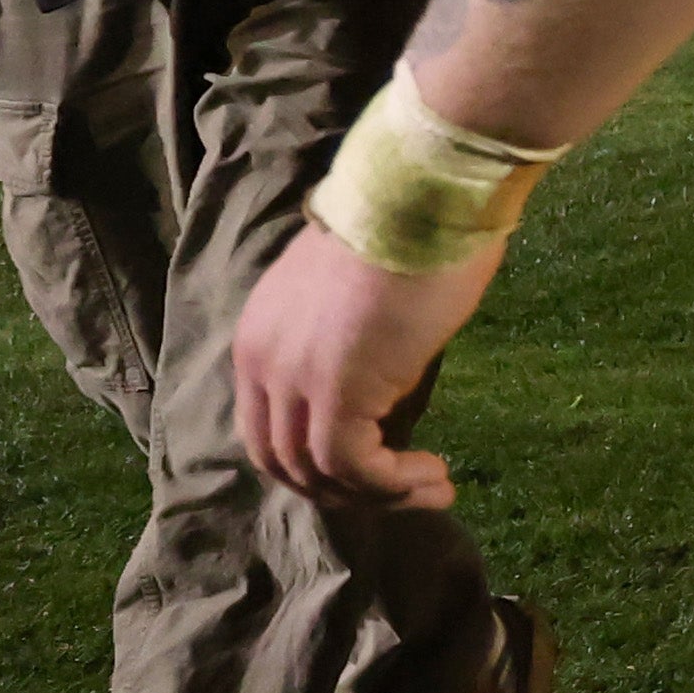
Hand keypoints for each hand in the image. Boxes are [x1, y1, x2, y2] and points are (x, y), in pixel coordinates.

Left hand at [231, 224, 490, 508]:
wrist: (422, 199)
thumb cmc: (409, 230)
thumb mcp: (358, 299)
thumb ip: (349, 346)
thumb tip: (381, 384)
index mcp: (259, 338)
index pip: (267, 427)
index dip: (316, 461)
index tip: (381, 462)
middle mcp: (261, 362)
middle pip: (281, 461)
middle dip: (342, 490)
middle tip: (405, 489)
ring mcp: (293, 379)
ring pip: (317, 473)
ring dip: (378, 494)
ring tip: (433, 486)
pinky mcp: (336, 394)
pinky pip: (354, 467)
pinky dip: (392, 485)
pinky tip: (434, 474)